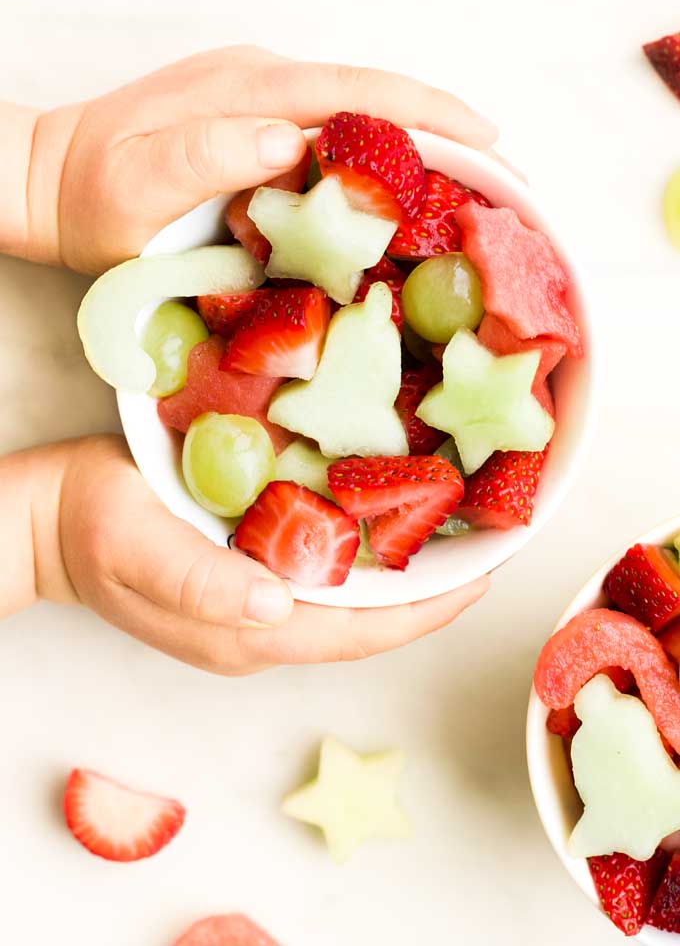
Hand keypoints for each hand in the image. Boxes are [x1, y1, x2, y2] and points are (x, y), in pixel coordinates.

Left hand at [25, 45, 497, 271]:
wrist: (53, 178)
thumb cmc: (96, 196)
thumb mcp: (139, 184)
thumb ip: (209, 155)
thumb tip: (293, 138)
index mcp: (250, 91)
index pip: (363, 91)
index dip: (433, 114)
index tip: (493, 145)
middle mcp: (263, 80)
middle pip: (378, 92)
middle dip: (448, 127)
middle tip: (507, 177)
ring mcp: (259, 94)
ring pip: (361, 107)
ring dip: (420, 139)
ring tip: (474, 182)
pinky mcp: (252, 116)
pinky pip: (334, 123)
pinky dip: (381, 149)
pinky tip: (402, 181)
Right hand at [36, 435, 487, 674]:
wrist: (51, 520)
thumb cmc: (91, 527)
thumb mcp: (138, 548)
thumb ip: (202, 584)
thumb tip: (278, 607)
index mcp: (247, 632)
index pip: (362, 633)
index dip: (430, 610)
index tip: (486, 574)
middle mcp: (263, 628)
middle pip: (372, 623)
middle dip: (436, 594)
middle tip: (492, 546)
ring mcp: (256, 607)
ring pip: (355, 602)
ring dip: (409, 575)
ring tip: (460, 533)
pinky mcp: (247, 578)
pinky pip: (328, 577)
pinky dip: (369, 555)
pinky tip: (388, 520)